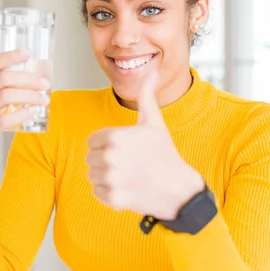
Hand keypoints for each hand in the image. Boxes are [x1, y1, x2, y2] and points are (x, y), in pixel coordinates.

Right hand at [0, 49, 49, 165]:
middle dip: (28, 79)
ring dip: (30, 96)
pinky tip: (32, 112)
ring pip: (6, 96)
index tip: (29, 53)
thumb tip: (36, 78)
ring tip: (44, 99)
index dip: (12, 56)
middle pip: (4, 78)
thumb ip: (4, 87)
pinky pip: (6, 119)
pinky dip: (22, 114)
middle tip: (45, 84)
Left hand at [86, 72, 204, 219]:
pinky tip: (127, 189)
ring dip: (106, 177)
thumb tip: (151, 72)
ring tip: (128, 176)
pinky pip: (97, 192)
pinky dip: (109, 193)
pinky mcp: (112, 198)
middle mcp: (110, 156)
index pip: (92, 140)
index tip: (125, 149)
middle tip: (129, 164)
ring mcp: (111, 178)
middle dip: (106, 160)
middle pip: (90, 158)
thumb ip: (146, 97)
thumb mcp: (154, 123)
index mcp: (115, 136)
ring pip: (92, 175)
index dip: (107, 144)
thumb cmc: (164, 153)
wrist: (178, 189)